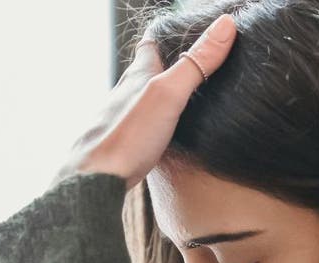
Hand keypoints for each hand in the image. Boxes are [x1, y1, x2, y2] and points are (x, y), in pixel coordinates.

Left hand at [51, 14, 237, 190]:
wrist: (93, 181)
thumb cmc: (127, 136)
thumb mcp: (168, 94)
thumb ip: (195, 63)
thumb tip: (225, 25)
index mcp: (137, 76)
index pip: (151, 43)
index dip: (169, 34)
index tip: (188, 31)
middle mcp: (126, 93)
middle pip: (146, 70)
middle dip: (167, 63)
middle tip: (192, 62)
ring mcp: (122, 118)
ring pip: (142, 98)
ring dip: (160, 93)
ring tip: (183, 95)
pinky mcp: (123, 143)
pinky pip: (142, 124)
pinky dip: (155, 121)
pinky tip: (163, 132)